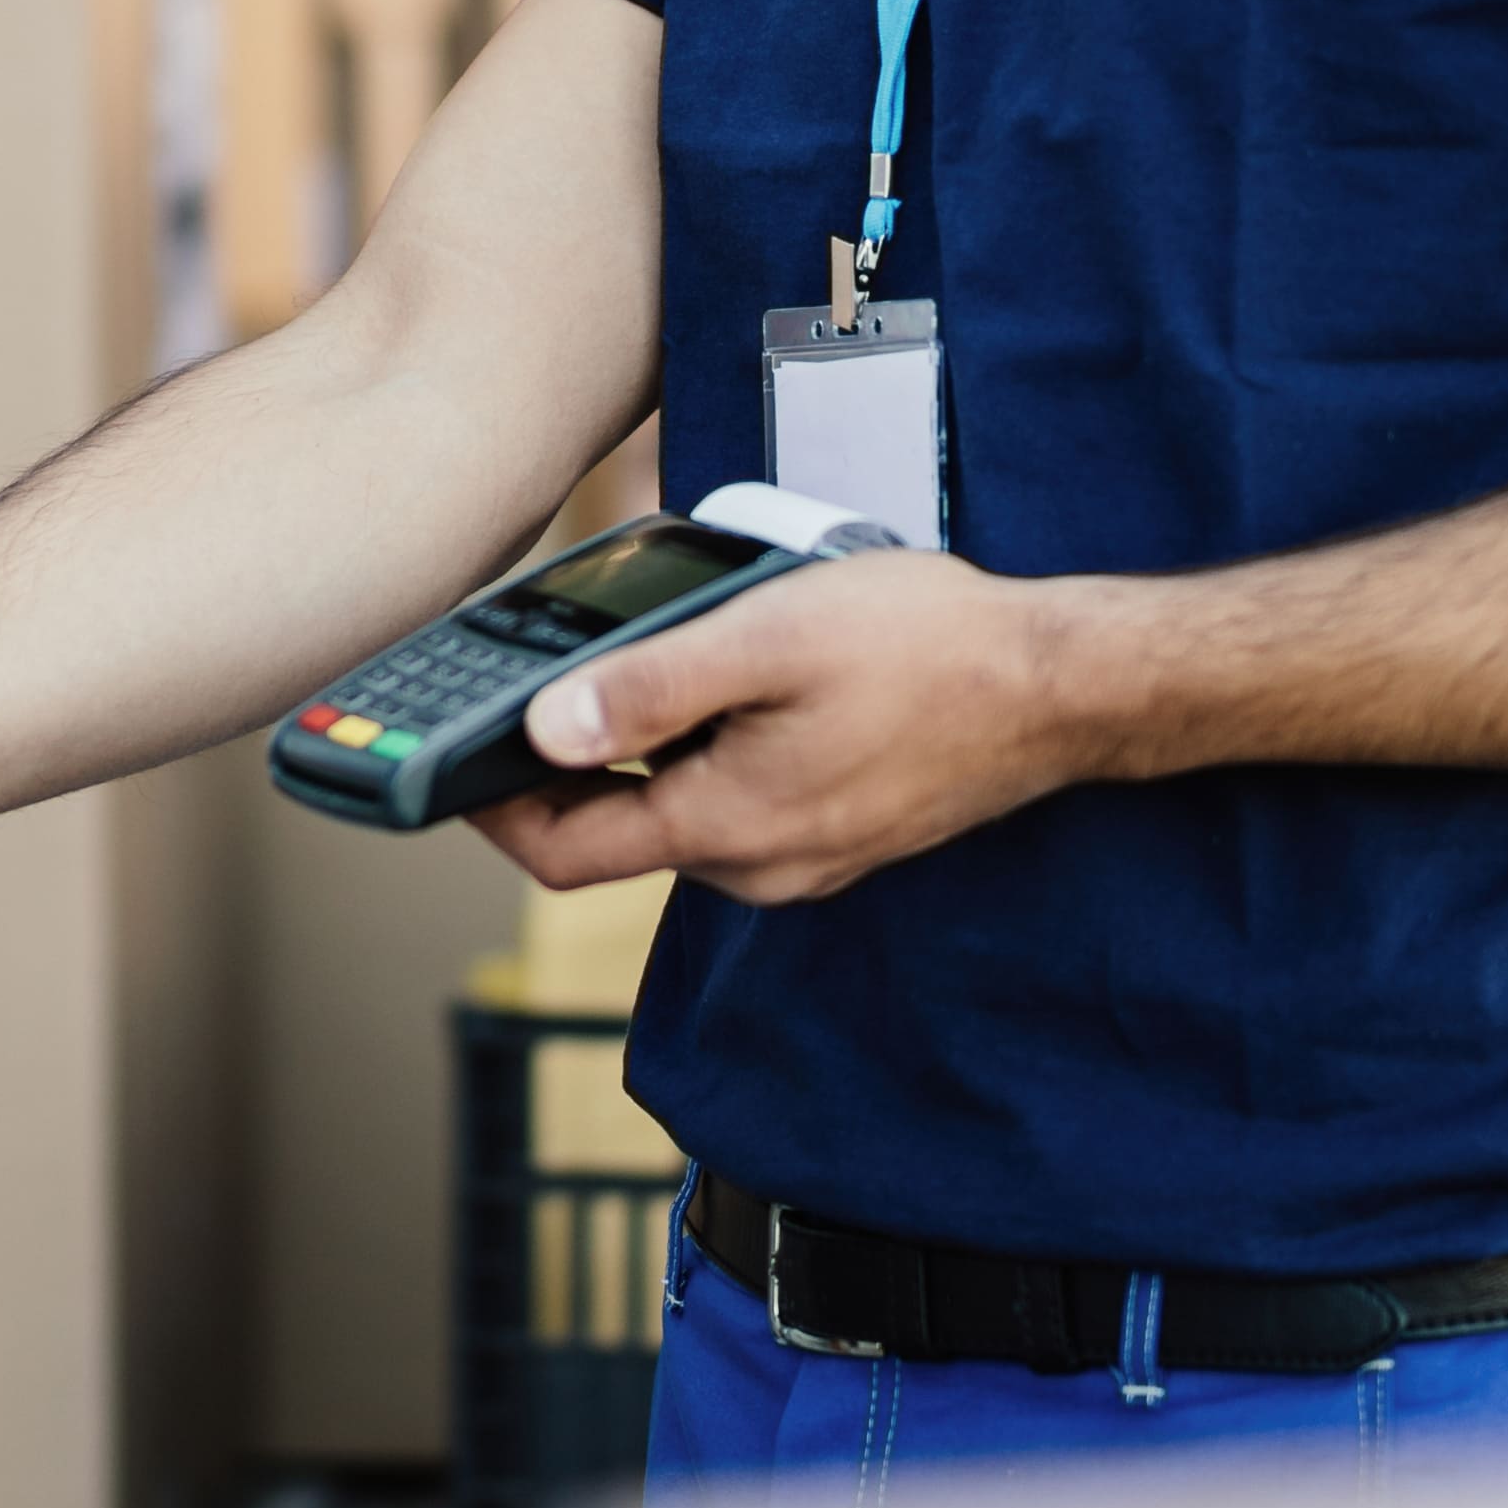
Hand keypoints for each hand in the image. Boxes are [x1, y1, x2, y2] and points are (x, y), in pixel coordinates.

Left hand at [464, 553, 1098, 904]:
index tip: (446, 756)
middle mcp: (757, 866)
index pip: (561, 854)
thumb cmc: (931, 652)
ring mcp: (802, 857)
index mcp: (726, 829)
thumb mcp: (766, 640)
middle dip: (562, 763)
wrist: (1062, 686)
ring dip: (642, 747)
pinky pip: (736, 800)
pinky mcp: (834, 831)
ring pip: (677, 811)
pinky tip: (733, 678)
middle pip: (613, 832)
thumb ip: (648, 688)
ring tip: (655, 653)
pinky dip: (704, 749)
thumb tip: (544, 729)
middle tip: (540, 675)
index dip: (489, 806)